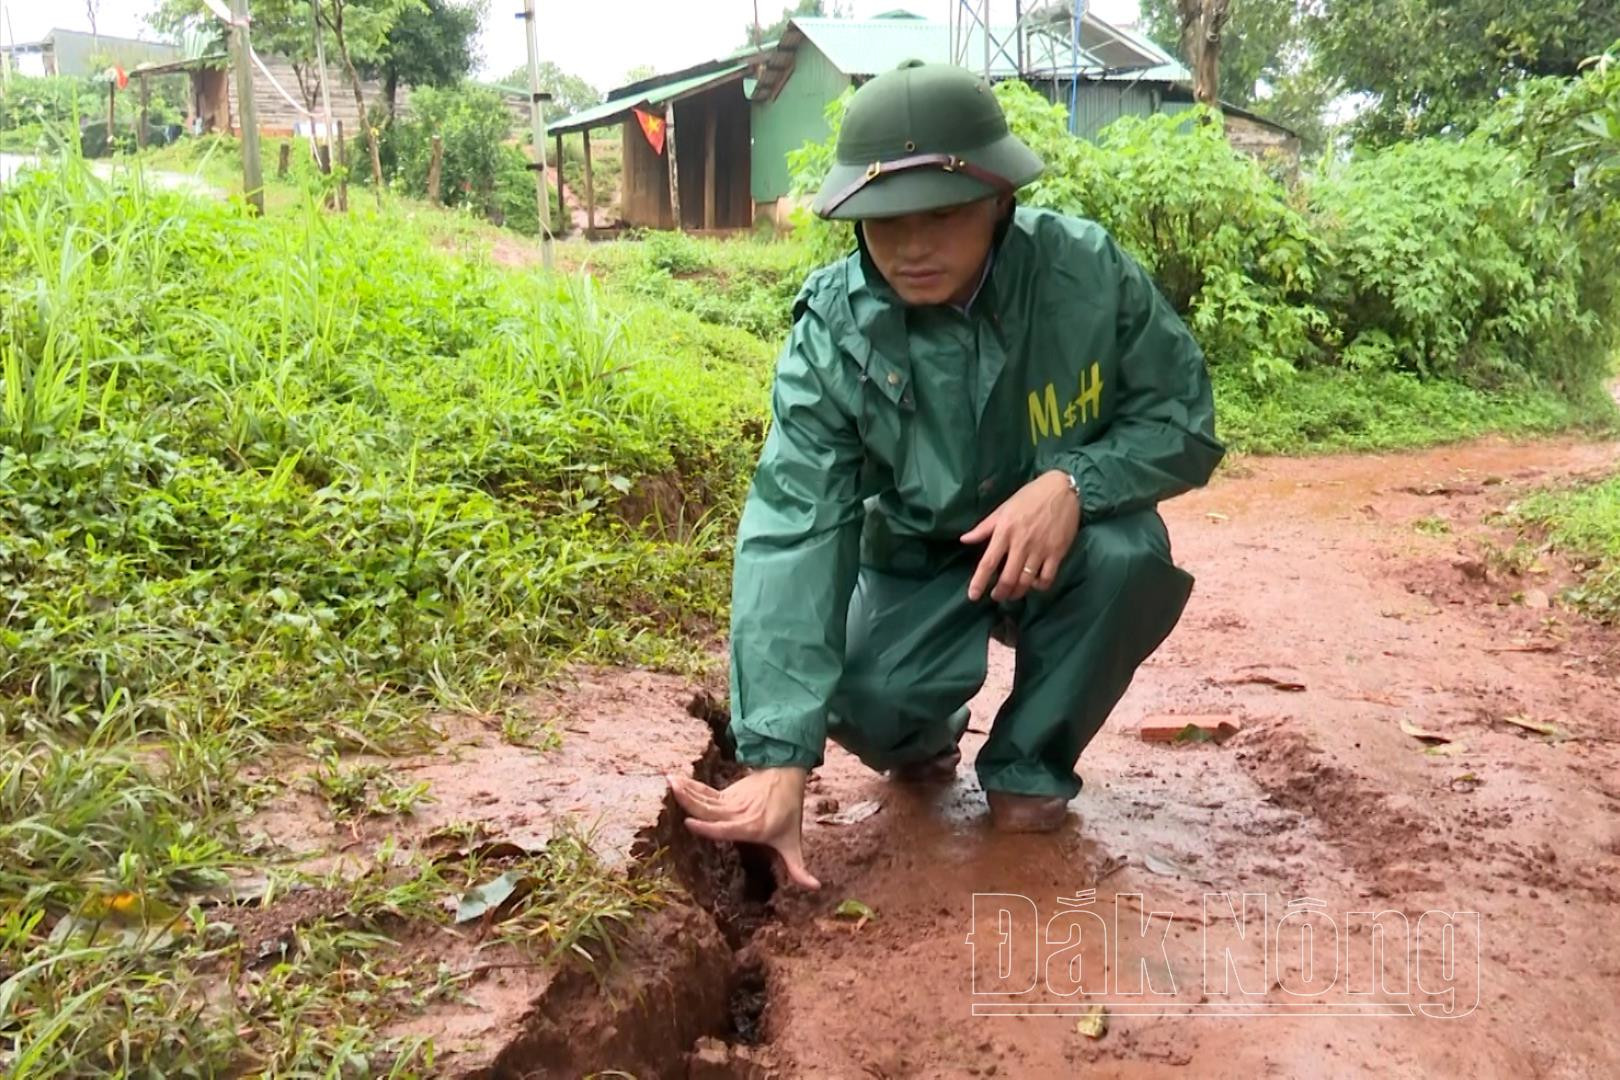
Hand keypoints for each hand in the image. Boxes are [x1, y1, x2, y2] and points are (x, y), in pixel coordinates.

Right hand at [666, 767, 819, 889]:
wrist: (786, 776)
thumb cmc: (788, 812)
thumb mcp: (793, 841)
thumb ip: (798, 868)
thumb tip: (815, 887)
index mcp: (753, 827)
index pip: (727, 828)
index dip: (708, 827)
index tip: (689, 823)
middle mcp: (739, 814)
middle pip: (711, 810)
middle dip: (691, 802)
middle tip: (673, 792)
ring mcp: (732, 802)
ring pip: (706, 799)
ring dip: (687, 790)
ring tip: (670, 782)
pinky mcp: (726, 794)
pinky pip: (706, 792)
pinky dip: (691, 787)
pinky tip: (676, 781)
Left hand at [961, 470, 1080, 602]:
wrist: (1062, 489)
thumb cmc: (1030, 497)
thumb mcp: (1003, 508)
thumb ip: (984, 527)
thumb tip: (964, 540)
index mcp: (1005, 532)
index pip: (988, 562)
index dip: (979, 582)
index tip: (973, 596)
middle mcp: (1021, 544)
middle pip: (1007, 578)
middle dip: (1000, 593)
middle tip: (996, 596)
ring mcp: (1040, 550)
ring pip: (1026, 581)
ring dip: (1017, 593)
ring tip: (1012, 594)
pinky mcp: (1057, 553)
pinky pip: (1047, 578)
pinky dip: (1039, 586)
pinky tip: (1034, 584)